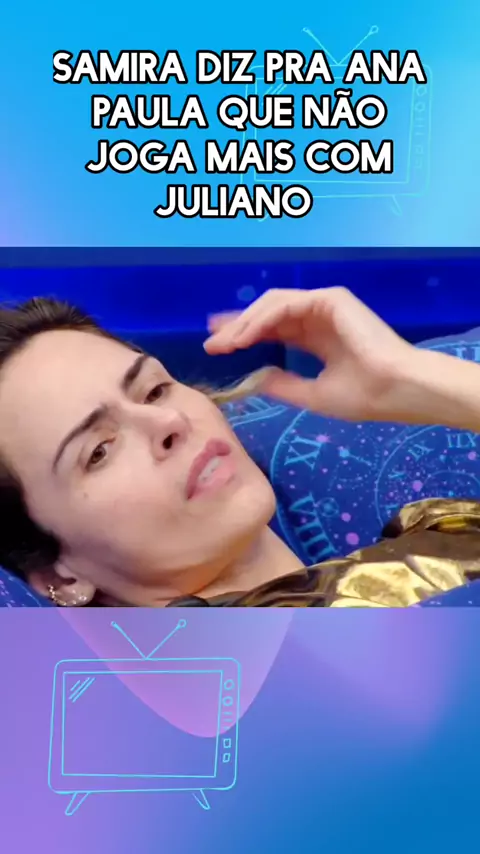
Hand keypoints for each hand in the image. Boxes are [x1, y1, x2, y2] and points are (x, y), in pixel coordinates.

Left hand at [204, 287, 417, 420]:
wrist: (396, 390)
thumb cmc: (365, 395)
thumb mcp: (314, 395)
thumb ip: (284, 384)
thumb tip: (255, 380)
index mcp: (318, 339)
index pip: (273, 330)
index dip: (245, 335)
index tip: (218, 348)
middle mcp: (319, 318)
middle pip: (267, 314)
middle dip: (237, 325)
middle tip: (211, 342)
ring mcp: (325, 305)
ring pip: (272, 305)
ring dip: (245, 323)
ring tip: (224, 344)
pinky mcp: (330, 299)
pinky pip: (286, 304)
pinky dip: (262, 320)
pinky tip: (245, 337)